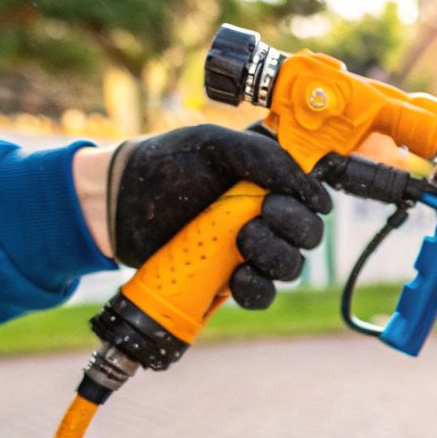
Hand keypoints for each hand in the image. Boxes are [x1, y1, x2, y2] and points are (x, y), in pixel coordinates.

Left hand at [74, 125, 331, 309]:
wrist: (120, 201)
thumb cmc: (166, 162)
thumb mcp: (214, 143)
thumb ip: (265, 157)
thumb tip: (311, 193)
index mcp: (272, 176)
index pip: (316, 192)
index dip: (315, 198)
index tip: (298, 197)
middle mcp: (269, 212)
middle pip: (310, 233)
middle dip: (293, 226)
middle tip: (260, 214)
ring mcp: (252, 247)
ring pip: (292, 266)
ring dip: (275, 256)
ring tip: (242, 242)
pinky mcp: (233, 276)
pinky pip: (264, 294)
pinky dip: (257, 289)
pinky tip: (238, 277)